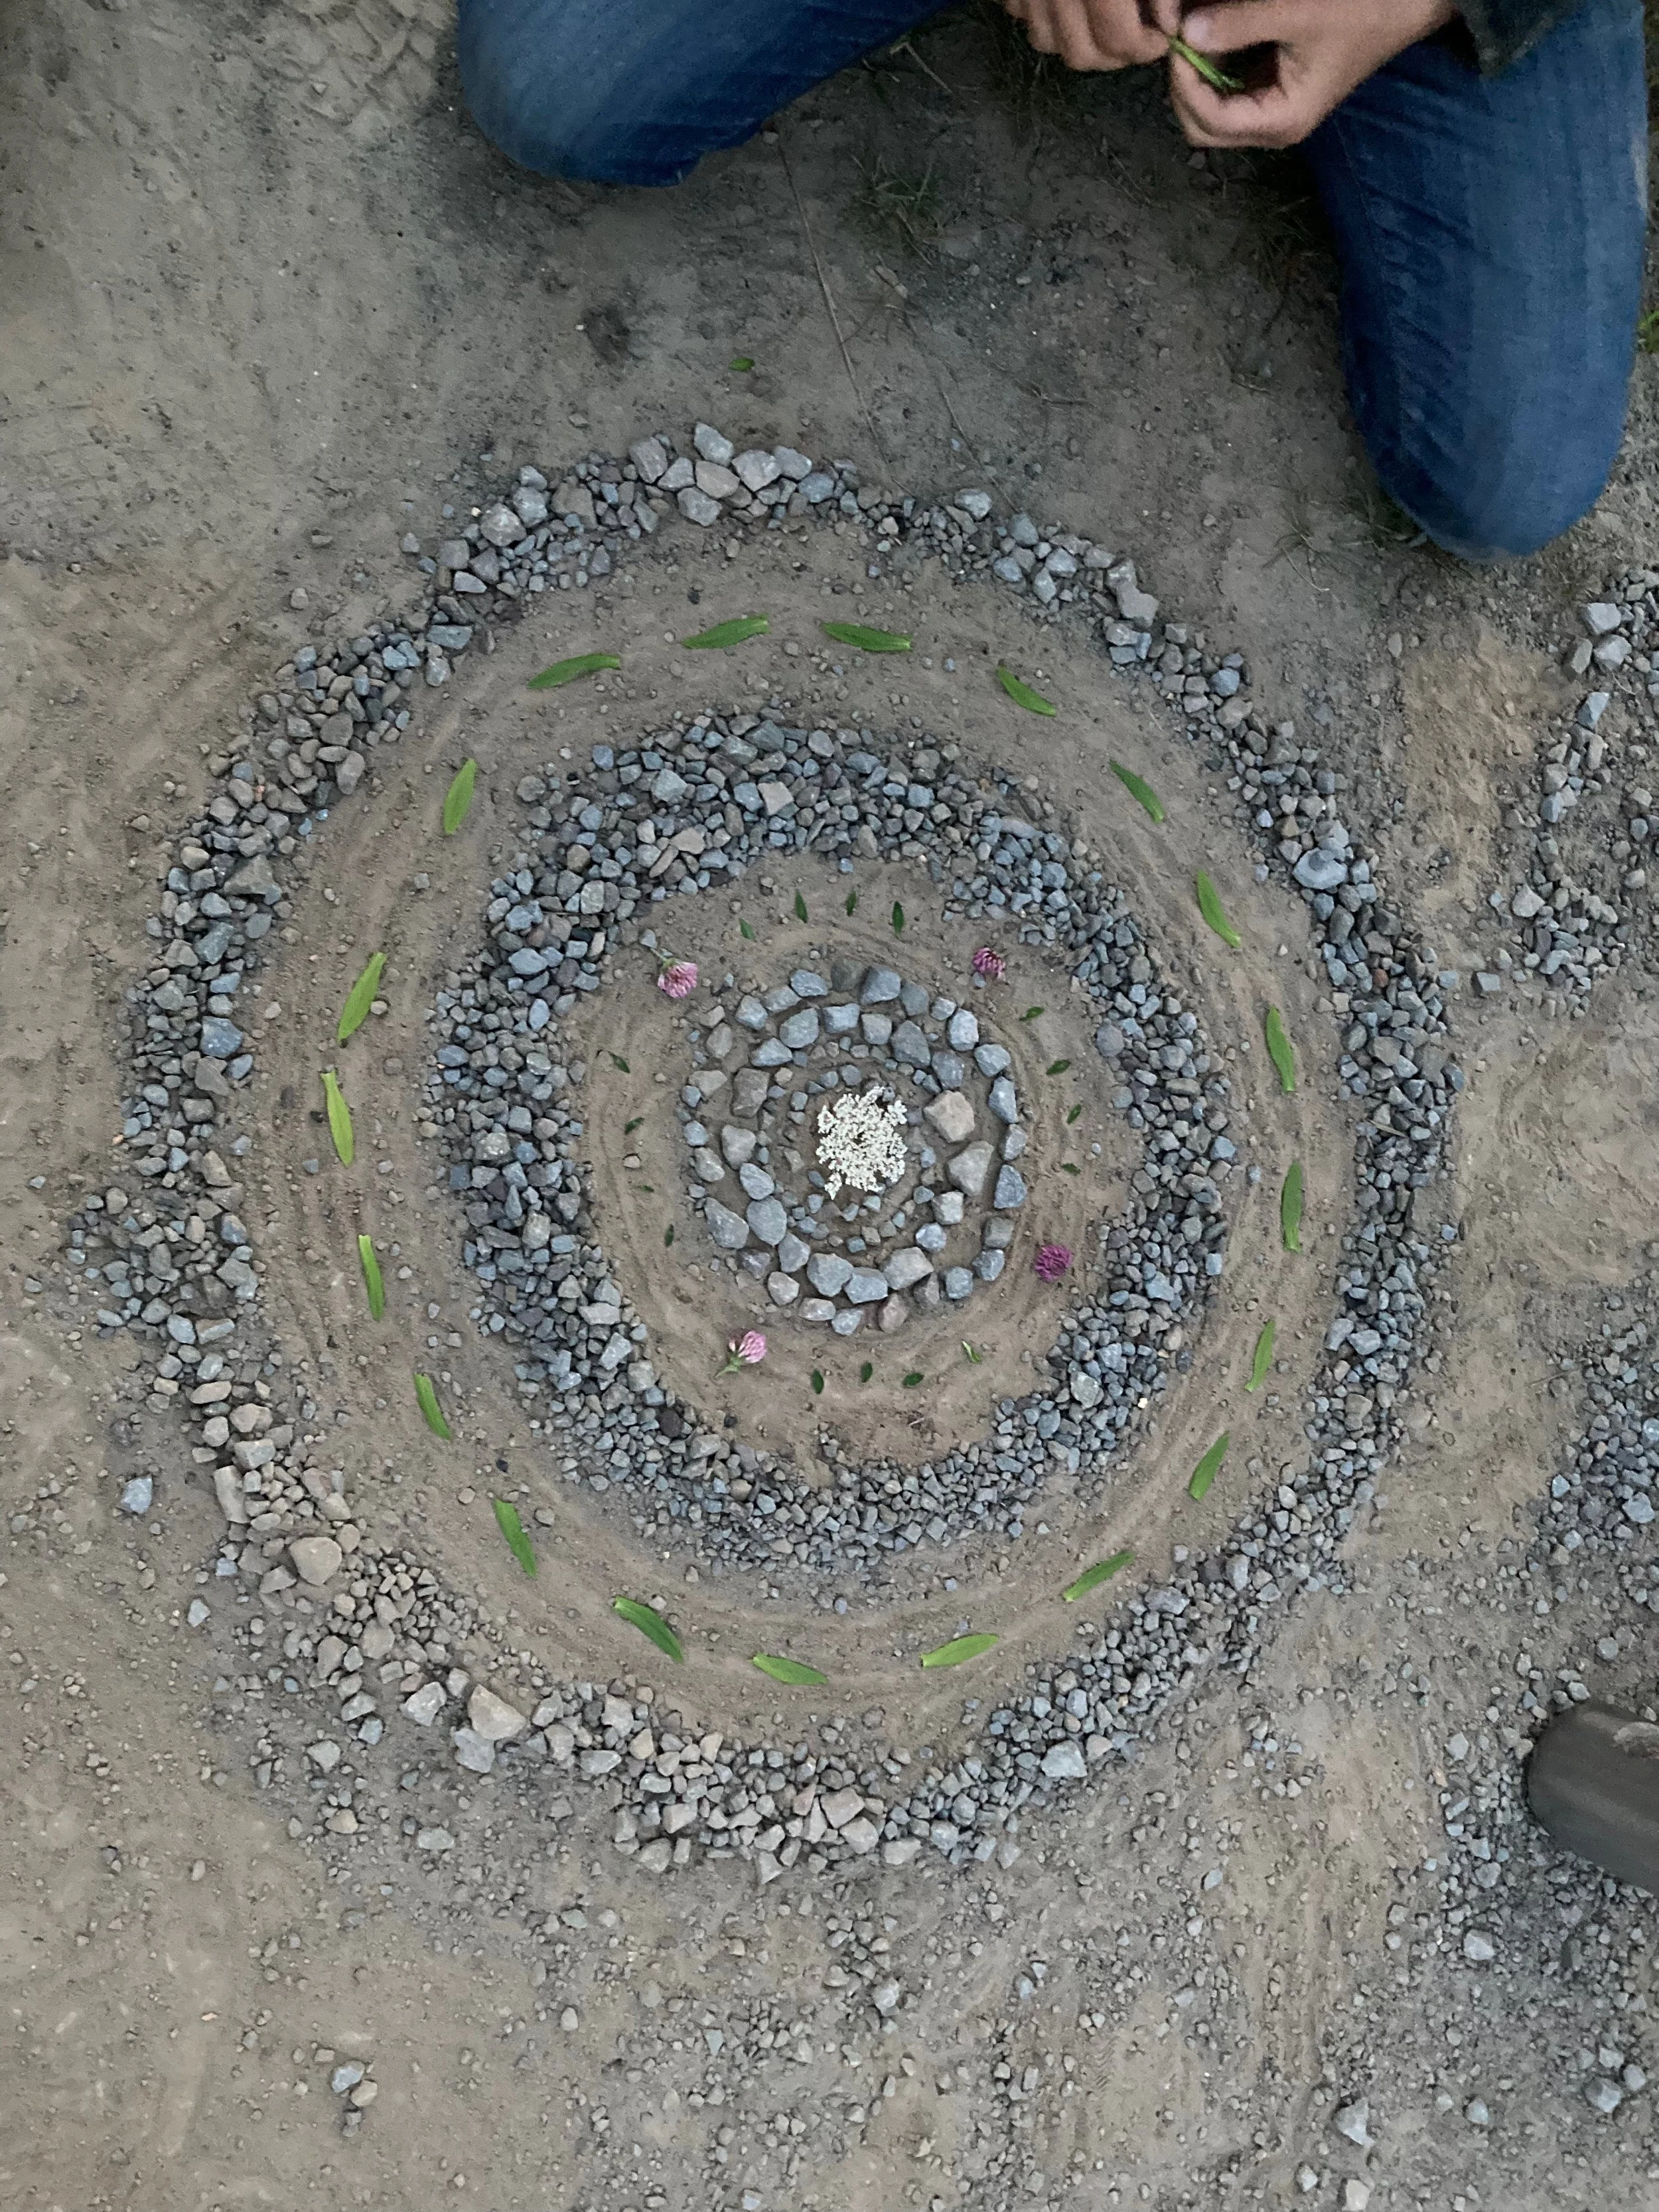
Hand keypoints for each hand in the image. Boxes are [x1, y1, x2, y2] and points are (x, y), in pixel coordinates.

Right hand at [1002, 0, 1167, 71]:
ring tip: (1101, 23)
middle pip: (1082, 54)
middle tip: (1135, 37)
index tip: (1161, 37)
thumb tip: (1169, 24)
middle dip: (1114, 55)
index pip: (1119, 40)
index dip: (1145, 48)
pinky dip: (1046, 21)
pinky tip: (1066, 5)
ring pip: (1048, 43)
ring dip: (1078, 42)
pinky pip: (1023, 19)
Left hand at [1154, 0, 1455, 145]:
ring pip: (1209, 103)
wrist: (1408, 1)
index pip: (1205, 119)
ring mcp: (1273, 107)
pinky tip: (1215, 25)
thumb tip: (1186, 31)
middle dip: (1184, 81)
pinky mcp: (1276, 85)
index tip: (1182, 32)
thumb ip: (1238, 22)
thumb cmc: (1363, 7)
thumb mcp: (1297, 9)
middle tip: (1184, 30)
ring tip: (1197, 22)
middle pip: (1200, 123)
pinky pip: (1228, 81)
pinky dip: (1215, 57)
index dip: (1183, 78)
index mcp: (1279, 120)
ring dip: (1197, 67)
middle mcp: (1272, 125)